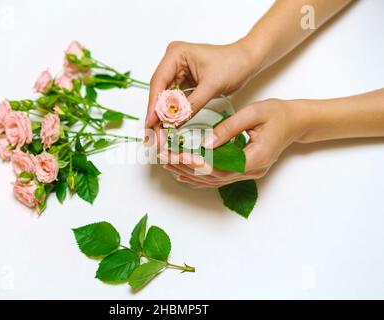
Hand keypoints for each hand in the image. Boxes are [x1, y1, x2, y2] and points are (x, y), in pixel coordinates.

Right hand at [145, 40, 261, 143]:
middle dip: (156, 114)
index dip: (154, 104)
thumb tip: (174, 123)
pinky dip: (173, 114)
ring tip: (158, 135)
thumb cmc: (233, 64)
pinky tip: (169, 126)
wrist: (248, 61)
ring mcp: (177, 72)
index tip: (151, 122)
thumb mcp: (211, 86)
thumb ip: (191, 105)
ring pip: (165, 98)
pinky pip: (174, 101)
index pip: (159, 82)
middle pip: (159, 91)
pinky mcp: (184, 82)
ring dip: (163, 117)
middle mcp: (173, 62)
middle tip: (153, 134)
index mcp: (176, 54)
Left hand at [162, 99, 307, 187]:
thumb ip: (229, 128)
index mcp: (256, 158)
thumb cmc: (276, 114)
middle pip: (214, 177)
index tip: (178, 154)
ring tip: (168, 163)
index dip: (198, 163)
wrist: (294, 122)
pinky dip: (200, 175)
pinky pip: (219, 178)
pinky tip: (183, 171)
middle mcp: (252, 172)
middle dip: (187, 167)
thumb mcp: (253, 113)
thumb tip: (205, 142)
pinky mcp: (244, 171)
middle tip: (165, 157)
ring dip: (190, 173)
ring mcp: (248, 174)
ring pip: (214, 181)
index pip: (221, 168)